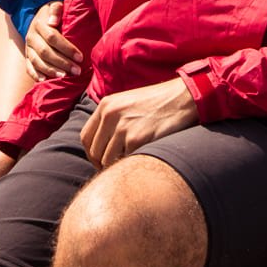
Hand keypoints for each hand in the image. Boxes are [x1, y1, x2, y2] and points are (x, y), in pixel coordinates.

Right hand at [24, 1, 83, 81]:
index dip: (66, 48)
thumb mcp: (55, 5)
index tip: (80, 57)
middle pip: (45, 52)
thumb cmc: (54, 14)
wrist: (40, 17)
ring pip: (37, 61)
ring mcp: (28, 47)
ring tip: (64, 77)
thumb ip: (56, 10)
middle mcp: (31, 36)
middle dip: (62, 62)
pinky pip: (28, 67)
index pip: (52, 37)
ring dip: (51, 71)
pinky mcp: (26, 56)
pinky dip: (36, 75)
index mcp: (39, 24)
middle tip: (76, 70)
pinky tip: (45, 80)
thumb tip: (53, 22)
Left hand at [81, 79, 198, 168]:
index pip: (86, 137)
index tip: (100, 161)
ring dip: (117, 166)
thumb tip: (99, 148)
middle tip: (116, 167)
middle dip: (102, 164)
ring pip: (107, 160)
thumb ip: (110, 121)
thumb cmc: (156, 104)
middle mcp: (110, 115)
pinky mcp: (136, 139)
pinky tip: (142, 157)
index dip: (91, 154)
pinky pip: (125, 161)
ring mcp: (122, 127)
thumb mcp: (126, 104)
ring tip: (131, 161)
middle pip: (94, 151)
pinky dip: (131, 164)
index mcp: (106, 105)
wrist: (181, 99)